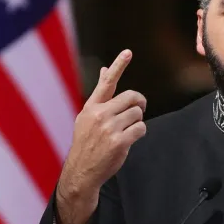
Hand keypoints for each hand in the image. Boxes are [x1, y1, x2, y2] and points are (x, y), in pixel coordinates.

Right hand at [55, 50, 146, 223]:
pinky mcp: (119, 141)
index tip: (128, 52)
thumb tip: (105, 71)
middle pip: (132, 97)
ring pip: (138, 114)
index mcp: (91, 107)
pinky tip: (129, 140)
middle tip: (138, 110)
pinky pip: (141, 129)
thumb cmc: (88, 142)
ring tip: (126, 131)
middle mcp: (99, 115)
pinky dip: (139, 133)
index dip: (118, 65)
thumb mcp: (87, 116)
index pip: (106, 83)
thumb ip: (100, 95)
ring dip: (137, 122)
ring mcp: (109, 128)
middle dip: (139, 104)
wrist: (82, 171)